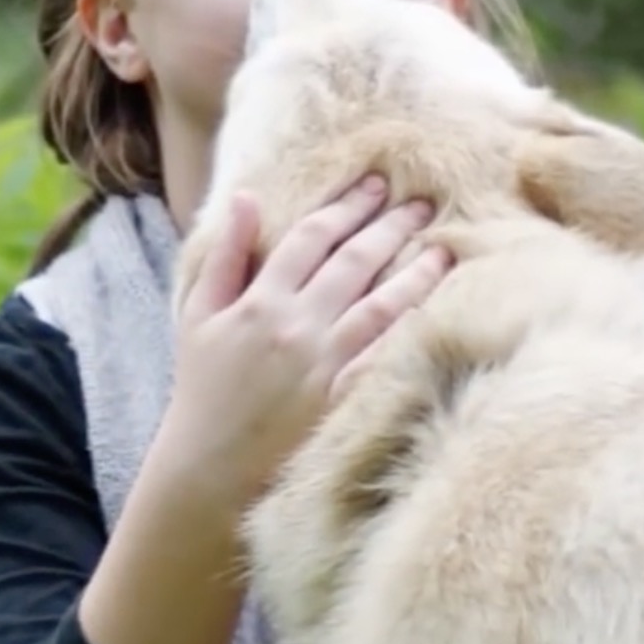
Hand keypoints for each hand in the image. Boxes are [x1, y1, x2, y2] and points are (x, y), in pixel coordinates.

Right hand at [149, 174, 451, 505]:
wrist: (209, 460)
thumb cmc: (201, 385)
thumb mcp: (200, 313)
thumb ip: (225, 254)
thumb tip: (247, 197)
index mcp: (260, 299)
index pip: (312, 237)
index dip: (345, 206)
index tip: (373, 183)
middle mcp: (297, 324)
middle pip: (353, 261)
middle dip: (388, 225)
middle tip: (419, 200)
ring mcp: (323, 362)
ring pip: (381, 304)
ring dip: (415, 272)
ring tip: (443, 247)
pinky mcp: (341, 396)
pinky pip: (385, 355)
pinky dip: (412, 330)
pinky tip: (437, 309)